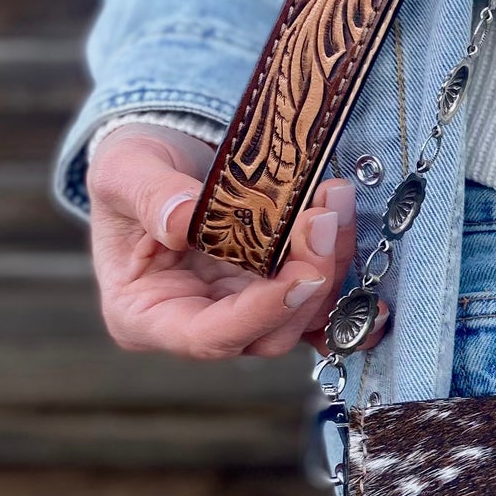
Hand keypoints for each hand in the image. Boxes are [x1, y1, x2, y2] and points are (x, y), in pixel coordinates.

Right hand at [88, 124, 370, 360]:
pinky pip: (319, 306)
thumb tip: (184, 220)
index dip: (261, 314)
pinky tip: (371, 265)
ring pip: (303, 316)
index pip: (209, 337)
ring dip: (330, 264)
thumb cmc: (132, 171)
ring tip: (335, 201)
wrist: (163, 159)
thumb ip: (149, 196)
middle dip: (308, 280)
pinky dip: (347, 288)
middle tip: (324, 219)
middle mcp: (199, 324)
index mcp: (145, 316)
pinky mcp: (276, 293)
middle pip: (269, 333)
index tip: (302, 276)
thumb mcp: (124, 171)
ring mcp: (243, 312)